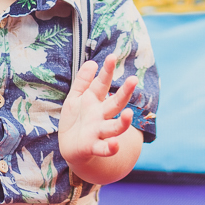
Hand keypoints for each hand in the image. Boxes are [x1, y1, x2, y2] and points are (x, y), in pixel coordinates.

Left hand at [58, 55, 136, 173]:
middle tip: (133, 80)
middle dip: (124, 93)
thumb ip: (83, 81)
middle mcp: (100, 116)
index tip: (112, 57)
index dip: (107, 71)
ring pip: (114, 127)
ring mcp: (98, 131)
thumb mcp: (75, 97)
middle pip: (115, 104)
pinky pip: (104, 148)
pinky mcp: (93, 147)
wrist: (70, 147)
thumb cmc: (75, 120)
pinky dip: (110, 148)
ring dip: (123, 122)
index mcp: (94, 101)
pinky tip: (115, 144)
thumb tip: (92, 62)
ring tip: (128, 114)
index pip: (102, 84)